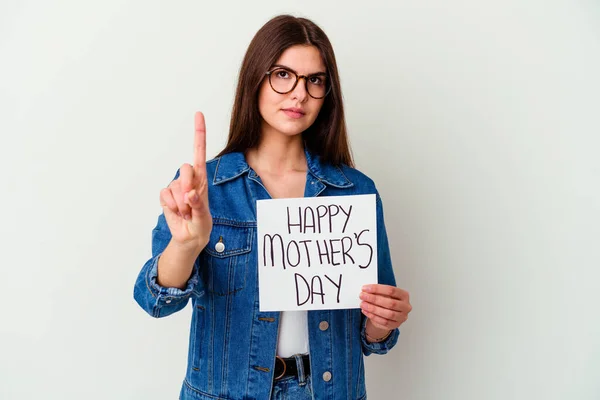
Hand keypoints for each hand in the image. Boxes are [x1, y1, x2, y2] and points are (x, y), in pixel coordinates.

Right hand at [159, 112, 212, 250]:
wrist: (190, 236)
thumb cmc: (202, 223)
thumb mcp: (204, 216)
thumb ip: (198, 205)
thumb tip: (190, 194)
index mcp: (202, 178)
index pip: (199, 151)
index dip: (198, 133)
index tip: (198, 114)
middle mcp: (189, 179)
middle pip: (185, 168)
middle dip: (188, 184)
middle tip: (191, 201)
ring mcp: (176, 186)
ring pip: (174, 186)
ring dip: (181, 203)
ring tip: (187, 212)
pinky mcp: (166, 195)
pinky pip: (165, 195)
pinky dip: (171, 206)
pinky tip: (177, 212)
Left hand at [360, 284, 411, 331]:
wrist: (389, 315)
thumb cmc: (387, 301)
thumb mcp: (385, 294)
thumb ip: (378, 292)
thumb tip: (366, 290)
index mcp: (404, 295)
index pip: (391, 290)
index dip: (377, 289)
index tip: (365, 288)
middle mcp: (405, 306)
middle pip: (390, 303)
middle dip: (374, 299)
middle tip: (363, 296)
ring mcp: (402, 317)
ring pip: (388, 314)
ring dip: (373, 309)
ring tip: (363, 304)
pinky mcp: (396, 325)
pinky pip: (384, 322)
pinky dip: (373, 316)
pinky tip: (366, 311)